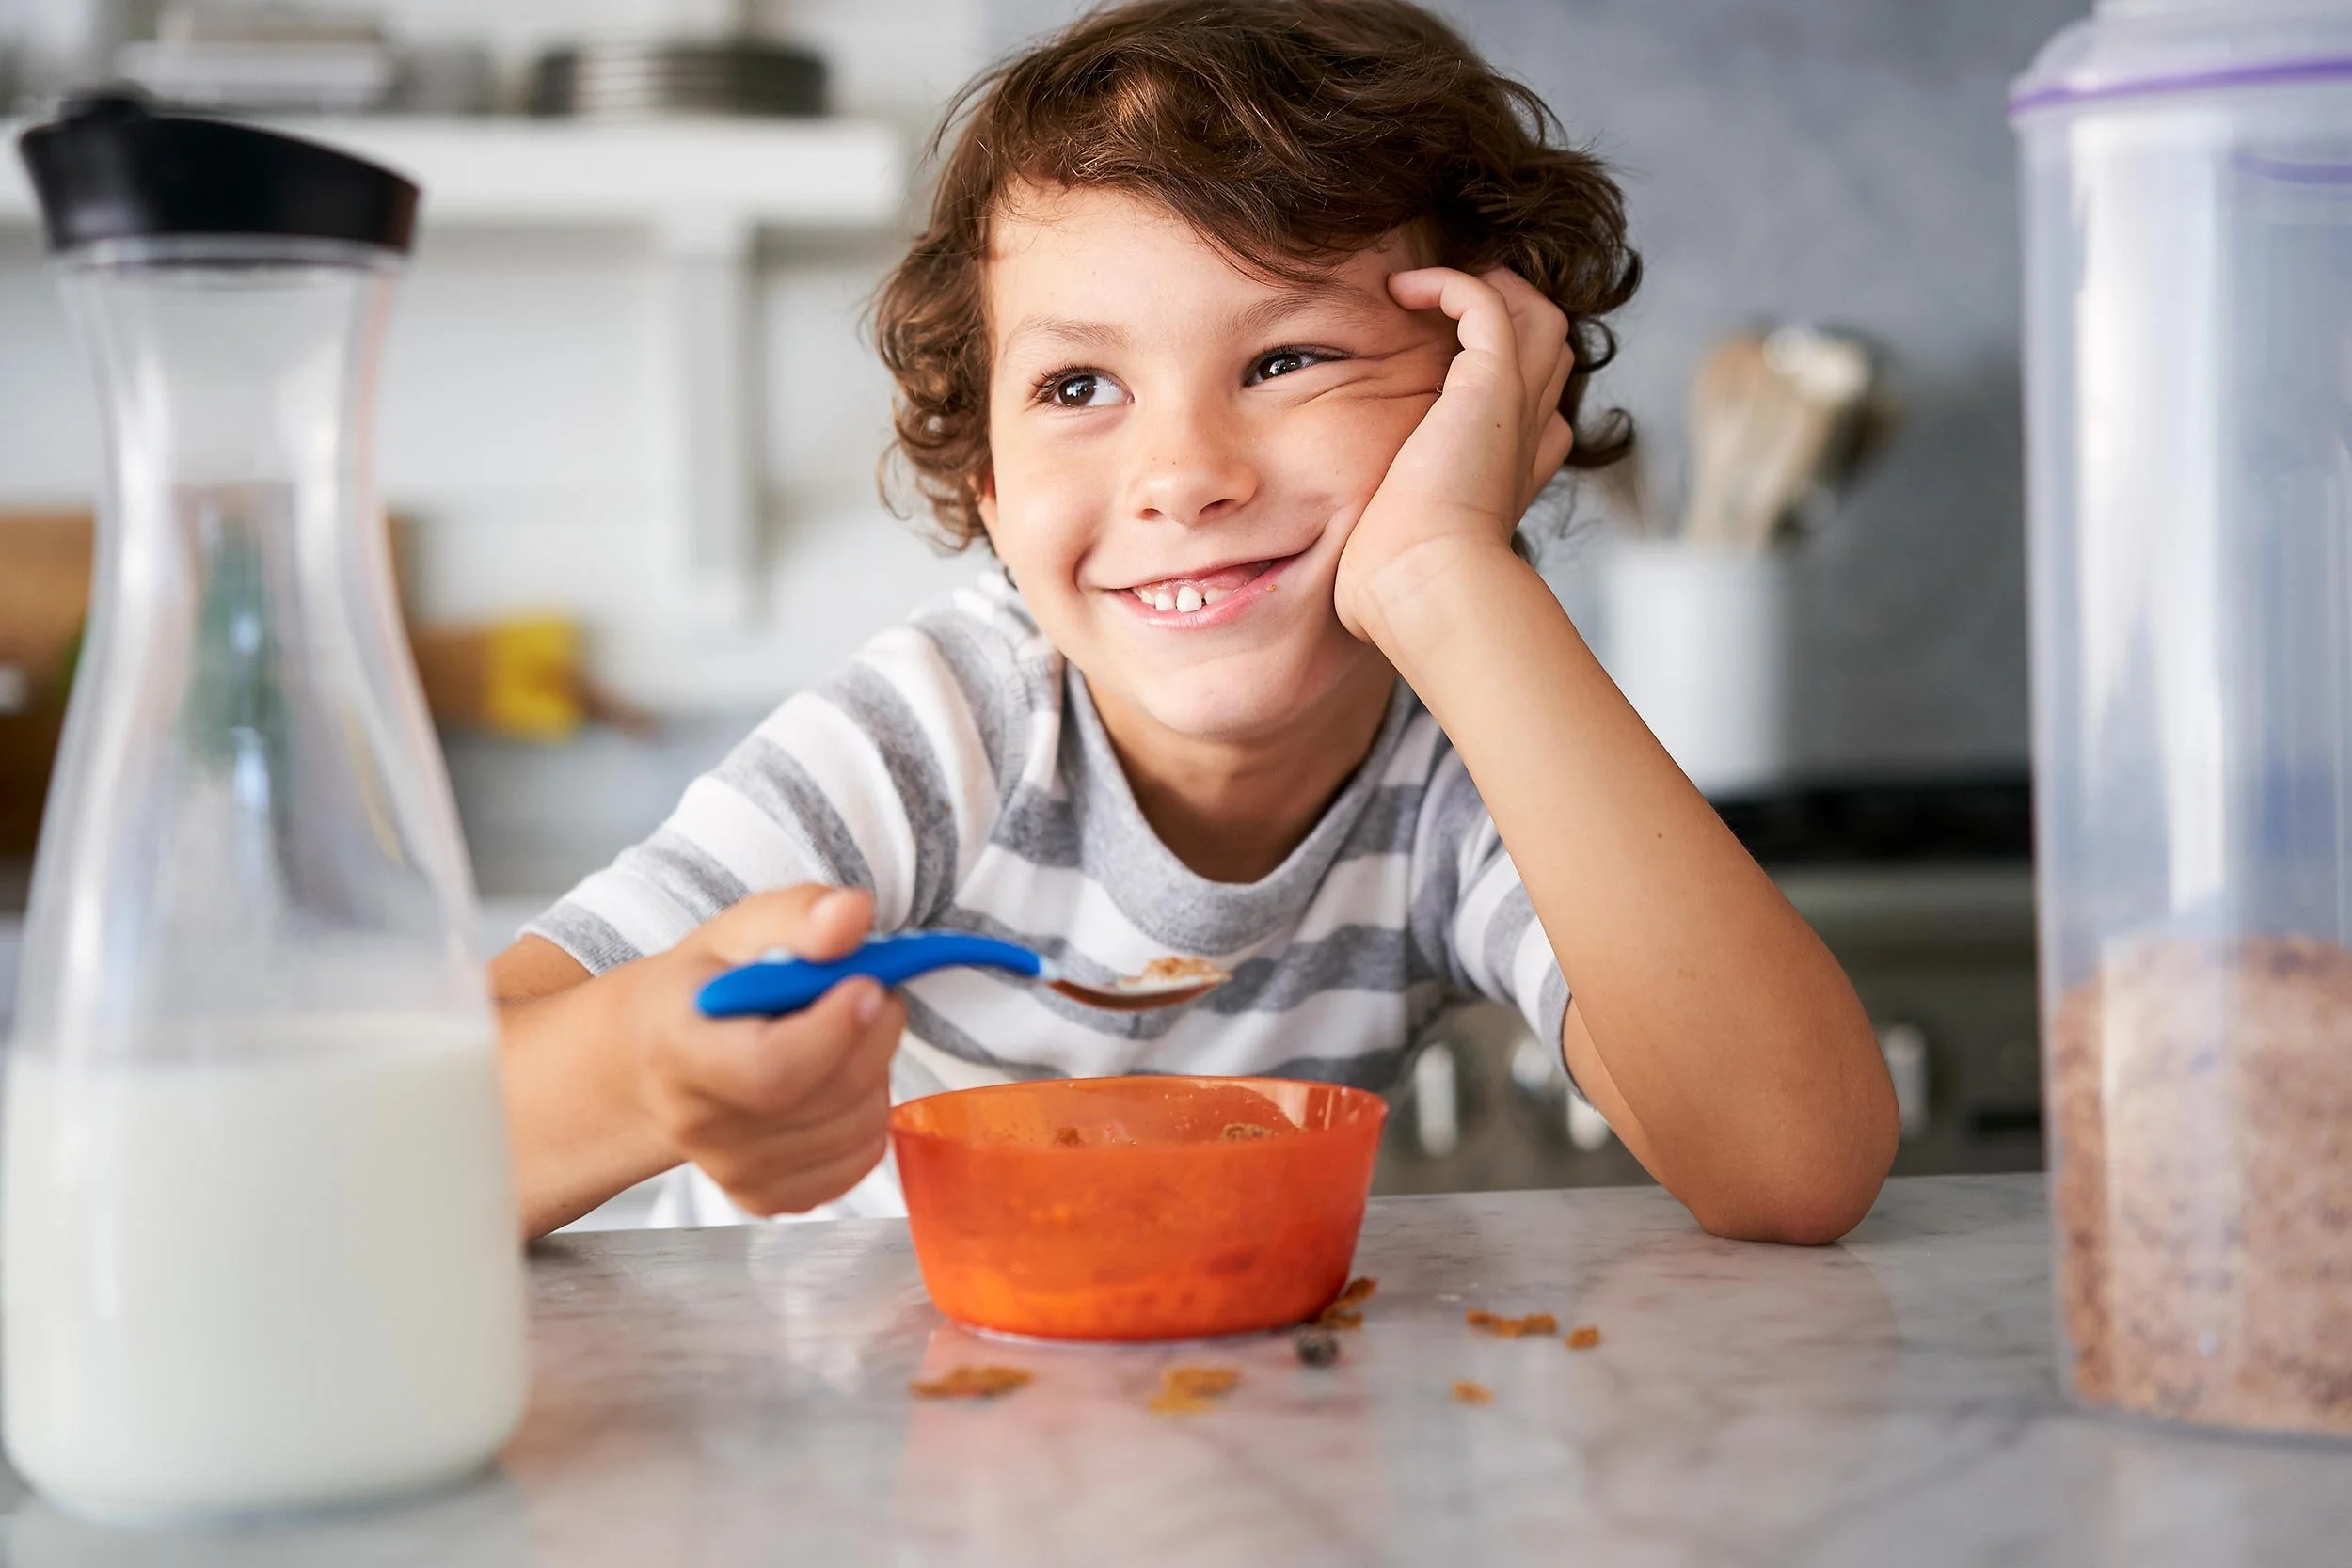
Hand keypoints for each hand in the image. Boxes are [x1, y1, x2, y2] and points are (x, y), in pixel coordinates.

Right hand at [620, 886, 904, 1215]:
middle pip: (828, 1098)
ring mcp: (733, 1171)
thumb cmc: (698, 993)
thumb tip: (853, 914)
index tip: (865, 983)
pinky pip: (856, 1163)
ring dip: (878, 1073)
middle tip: (872, 990)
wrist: (653, 1061)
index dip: (836, 1029)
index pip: (772, 1070)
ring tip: (848, 1034)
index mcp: (678, 1051)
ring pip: (855, 1130)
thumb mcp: (736, 933)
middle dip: (875, 1034)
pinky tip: (840, 1082)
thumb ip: (796, 916)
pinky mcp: (765, 1197)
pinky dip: (870, 1118)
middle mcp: (699, 1125)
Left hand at [1333, 266, 1575, 643]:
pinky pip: (1486, 303)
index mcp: (1511, 475)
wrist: (1425, 589)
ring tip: (1425, 290)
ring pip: (1537, 315)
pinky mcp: (1490, 385)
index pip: (1539, 410)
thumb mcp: (1394, 564)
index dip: (1507, 382)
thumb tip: (1342, 584)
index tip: (1445, 372)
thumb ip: (1383, 551)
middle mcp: (1524, 437)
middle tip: (1438, 311)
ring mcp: (1514, 408)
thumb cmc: (1399, 593)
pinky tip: (1401, 290)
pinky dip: (1449, 284)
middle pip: (1549, 350)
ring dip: (1487, 288)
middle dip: (1506, 317)